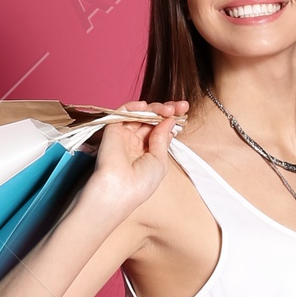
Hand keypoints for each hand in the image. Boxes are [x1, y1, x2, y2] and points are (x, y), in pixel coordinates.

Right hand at [86, 99, 187, 220]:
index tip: (184, 111)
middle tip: (180, 107)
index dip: (171, 119)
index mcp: (148, 153)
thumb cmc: (140, 183)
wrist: (118, 190)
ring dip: (155, 108)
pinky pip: (122, 113)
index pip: (160, 130)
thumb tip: (169, 119)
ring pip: (140, 114)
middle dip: (167, 111)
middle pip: (152, 120)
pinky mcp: (112, 130)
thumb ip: (163, 138)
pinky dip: (134, 106)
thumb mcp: (160, 161)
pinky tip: (146, 106)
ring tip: (168, 109)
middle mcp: (135, 143)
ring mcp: (124, 136)